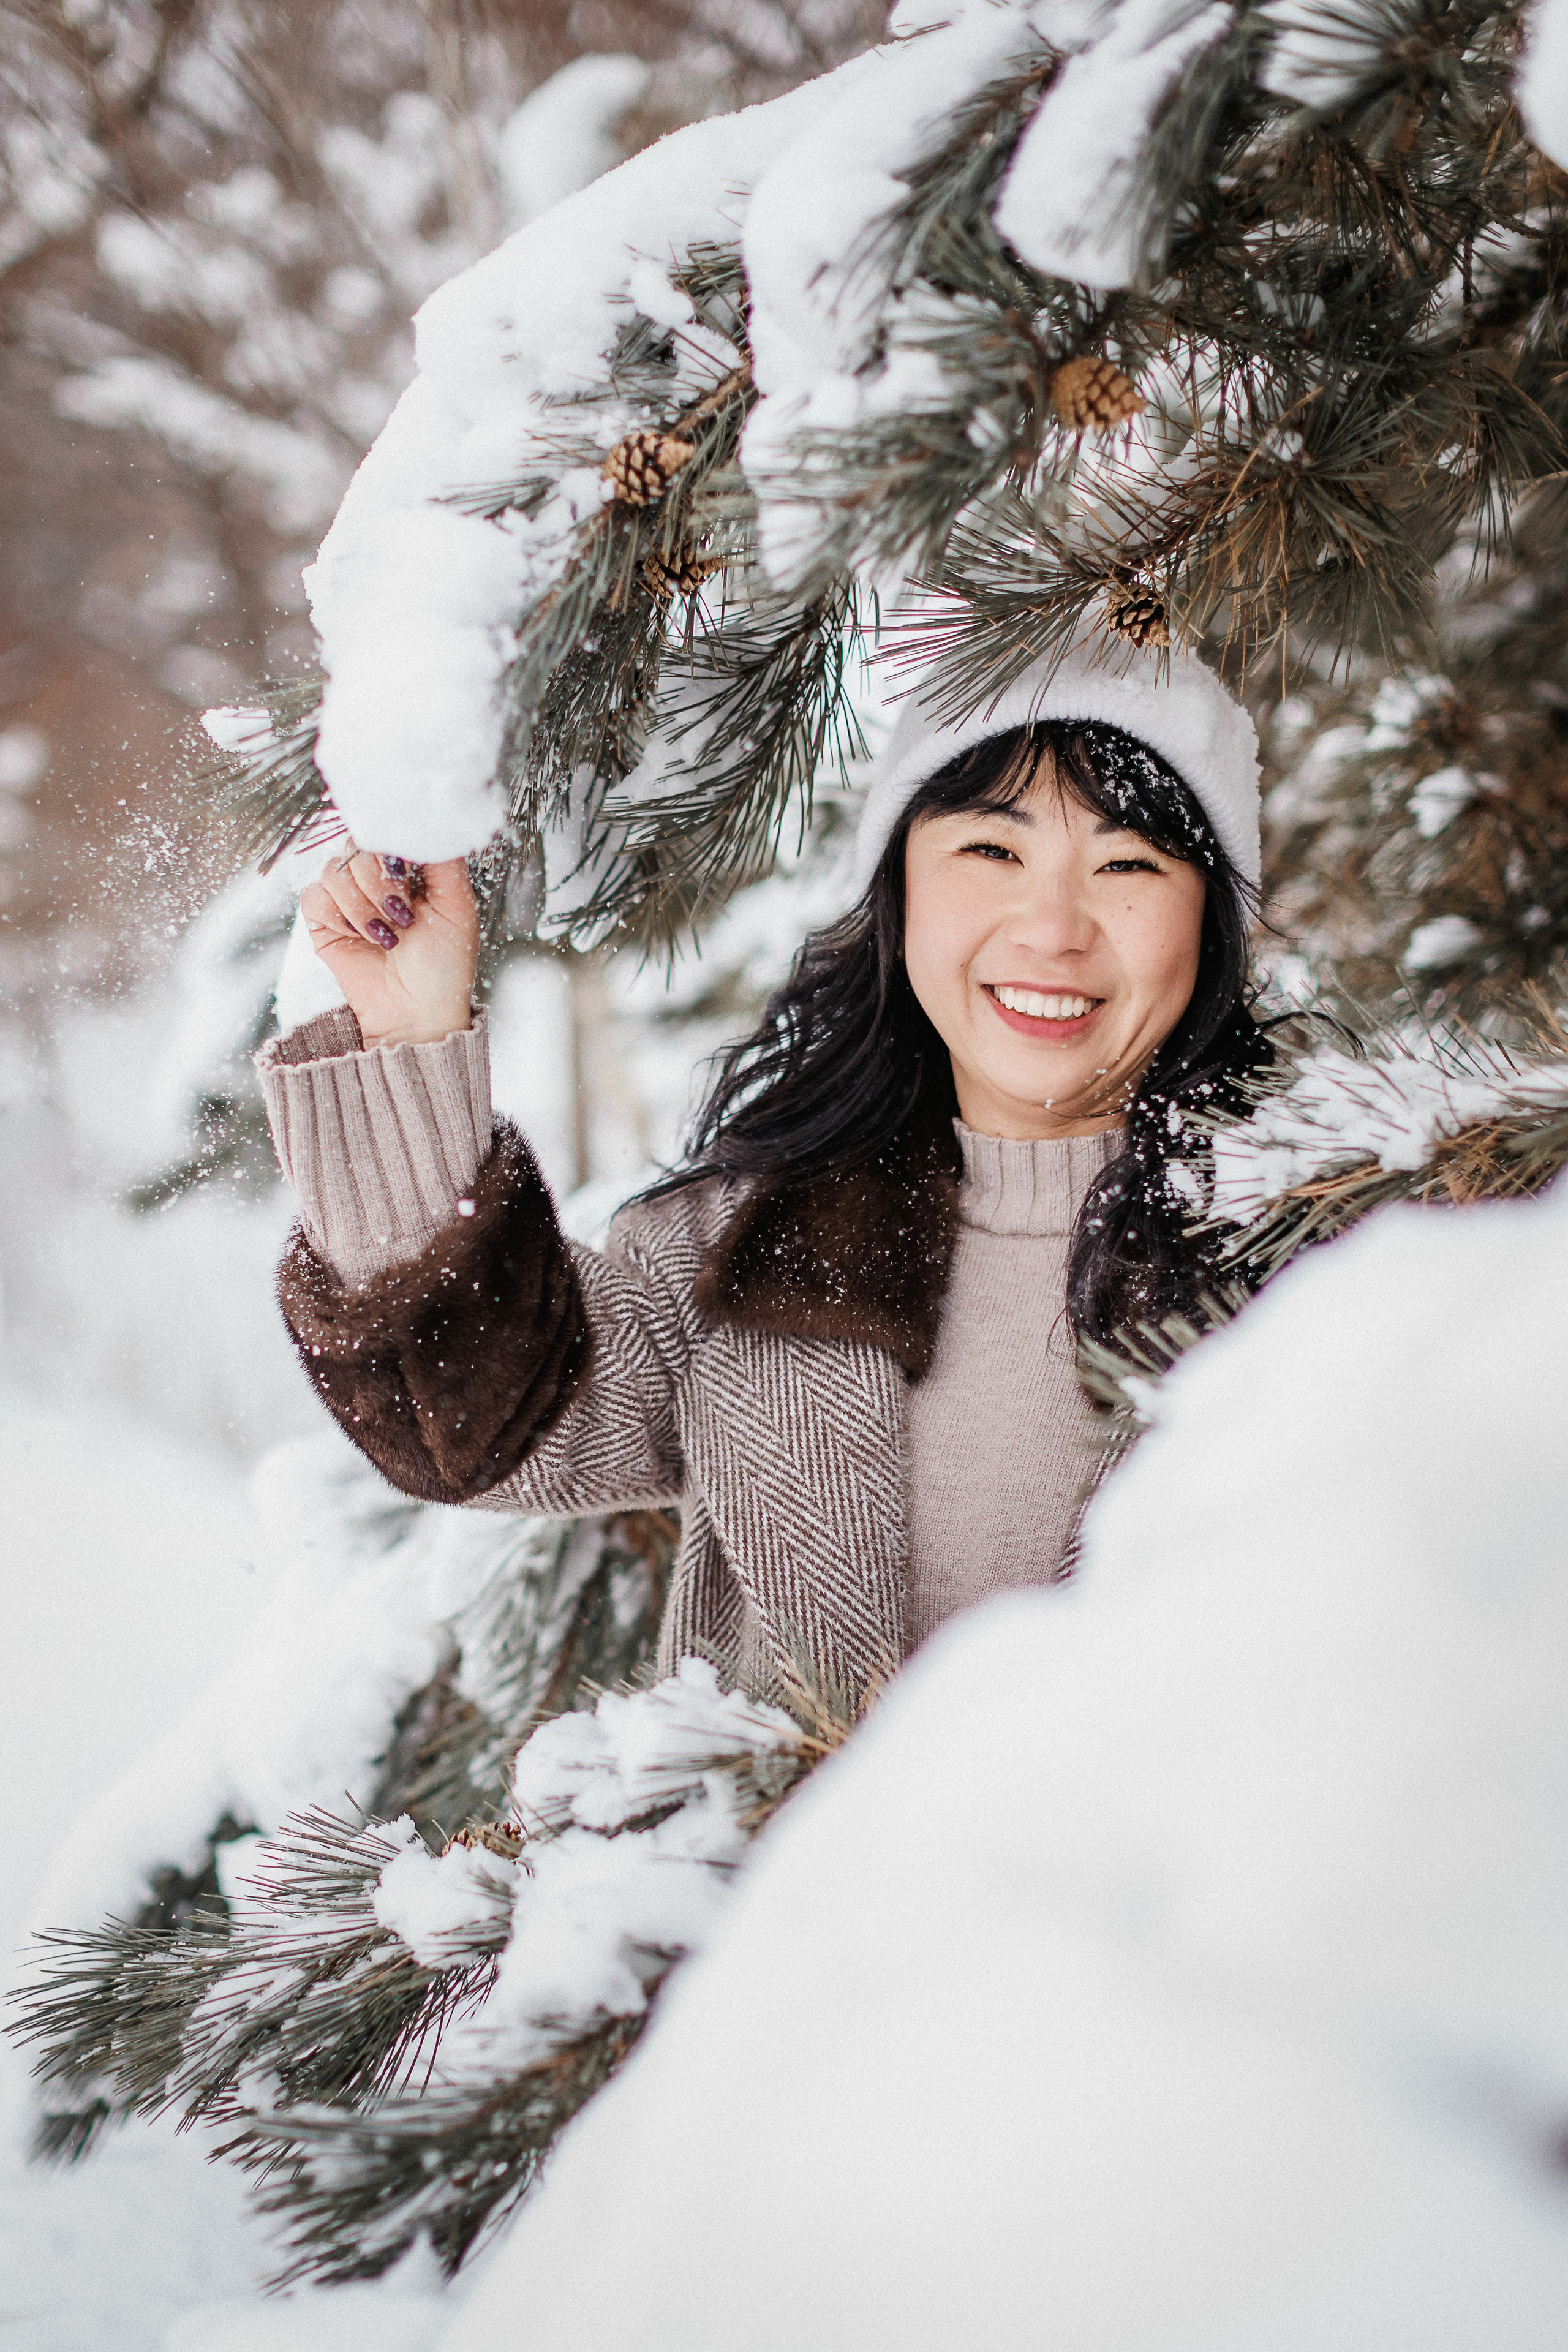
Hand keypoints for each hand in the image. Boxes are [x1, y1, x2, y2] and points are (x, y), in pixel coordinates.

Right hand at [301, 847, 479, 1047]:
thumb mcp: (457, 905)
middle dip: (379, 883)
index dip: (392, 849)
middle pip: (356, 846)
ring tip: (385, 936)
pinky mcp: (324, 921)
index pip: (386, 831)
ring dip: (362, 906)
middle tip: (402, 916)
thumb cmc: (443, 965)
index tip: (407, 876)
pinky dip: (338, 917)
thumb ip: (444, 859)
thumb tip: (427, 823)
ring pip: (333, 870)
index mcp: (408, 869)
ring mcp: (348, 898)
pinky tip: (360, 937)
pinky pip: (314, 896)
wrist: (417, 1012)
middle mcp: (376, 878)